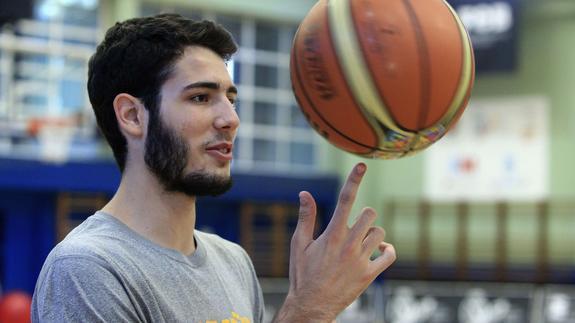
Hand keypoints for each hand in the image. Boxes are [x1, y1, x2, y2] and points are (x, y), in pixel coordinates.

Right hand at [274, 163, 395, 321]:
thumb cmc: (302, 273)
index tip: (362, 165)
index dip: (353, 180)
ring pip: (379, 232)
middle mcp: (348, 244)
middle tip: (354, 226)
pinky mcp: (370, 275)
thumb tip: (304, 193)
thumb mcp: (299, 244)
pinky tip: (379, 250)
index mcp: (331, 234)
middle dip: (363, 215)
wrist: (311, 305)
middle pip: (369, 213)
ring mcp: (361, 260)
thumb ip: (306, 217)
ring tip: (361, 242)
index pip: (345, 200)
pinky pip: (390, 255)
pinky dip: (387, 250)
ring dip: (373, 233)